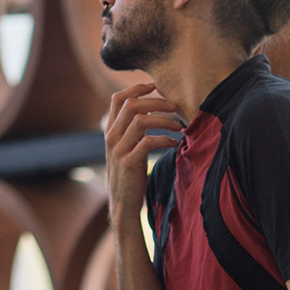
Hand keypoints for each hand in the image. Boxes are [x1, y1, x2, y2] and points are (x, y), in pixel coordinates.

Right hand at [104, 83, 182, 221]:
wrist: (122, 203)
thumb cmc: (129, 174)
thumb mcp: (125, 148)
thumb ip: (131, 130)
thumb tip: (150, 110)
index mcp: (110, 130)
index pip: (118, 99)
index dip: (136, 88)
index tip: (154, 86)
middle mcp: (111, 137)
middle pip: (132, 105)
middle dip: (156, 102)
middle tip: (175, 106)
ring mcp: (119, 150)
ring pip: (141, 120)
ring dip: (164, 120)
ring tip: (179, 125)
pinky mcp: (130, 163)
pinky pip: (148, 142)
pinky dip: (165, 139)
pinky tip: (174, 144)